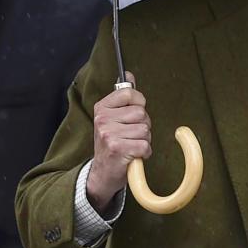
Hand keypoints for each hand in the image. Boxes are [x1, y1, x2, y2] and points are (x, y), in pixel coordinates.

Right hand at [88, 71, 150, 210]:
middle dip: (143, 126)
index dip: (139, 103)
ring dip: (144, 140)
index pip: (130, 93)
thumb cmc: (112, 143)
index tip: (133, 114)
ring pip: (145, 130)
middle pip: (141, 113)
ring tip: (131, 145)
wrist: (102, 173)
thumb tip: (129, 74)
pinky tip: (133, 155)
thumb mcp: (112, 117)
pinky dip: (144, 153)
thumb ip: (122, 97)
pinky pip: (145, 145)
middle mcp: (103, 119)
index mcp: (102, 108)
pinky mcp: (118, 149)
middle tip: (130, 136)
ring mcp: (109, 134)